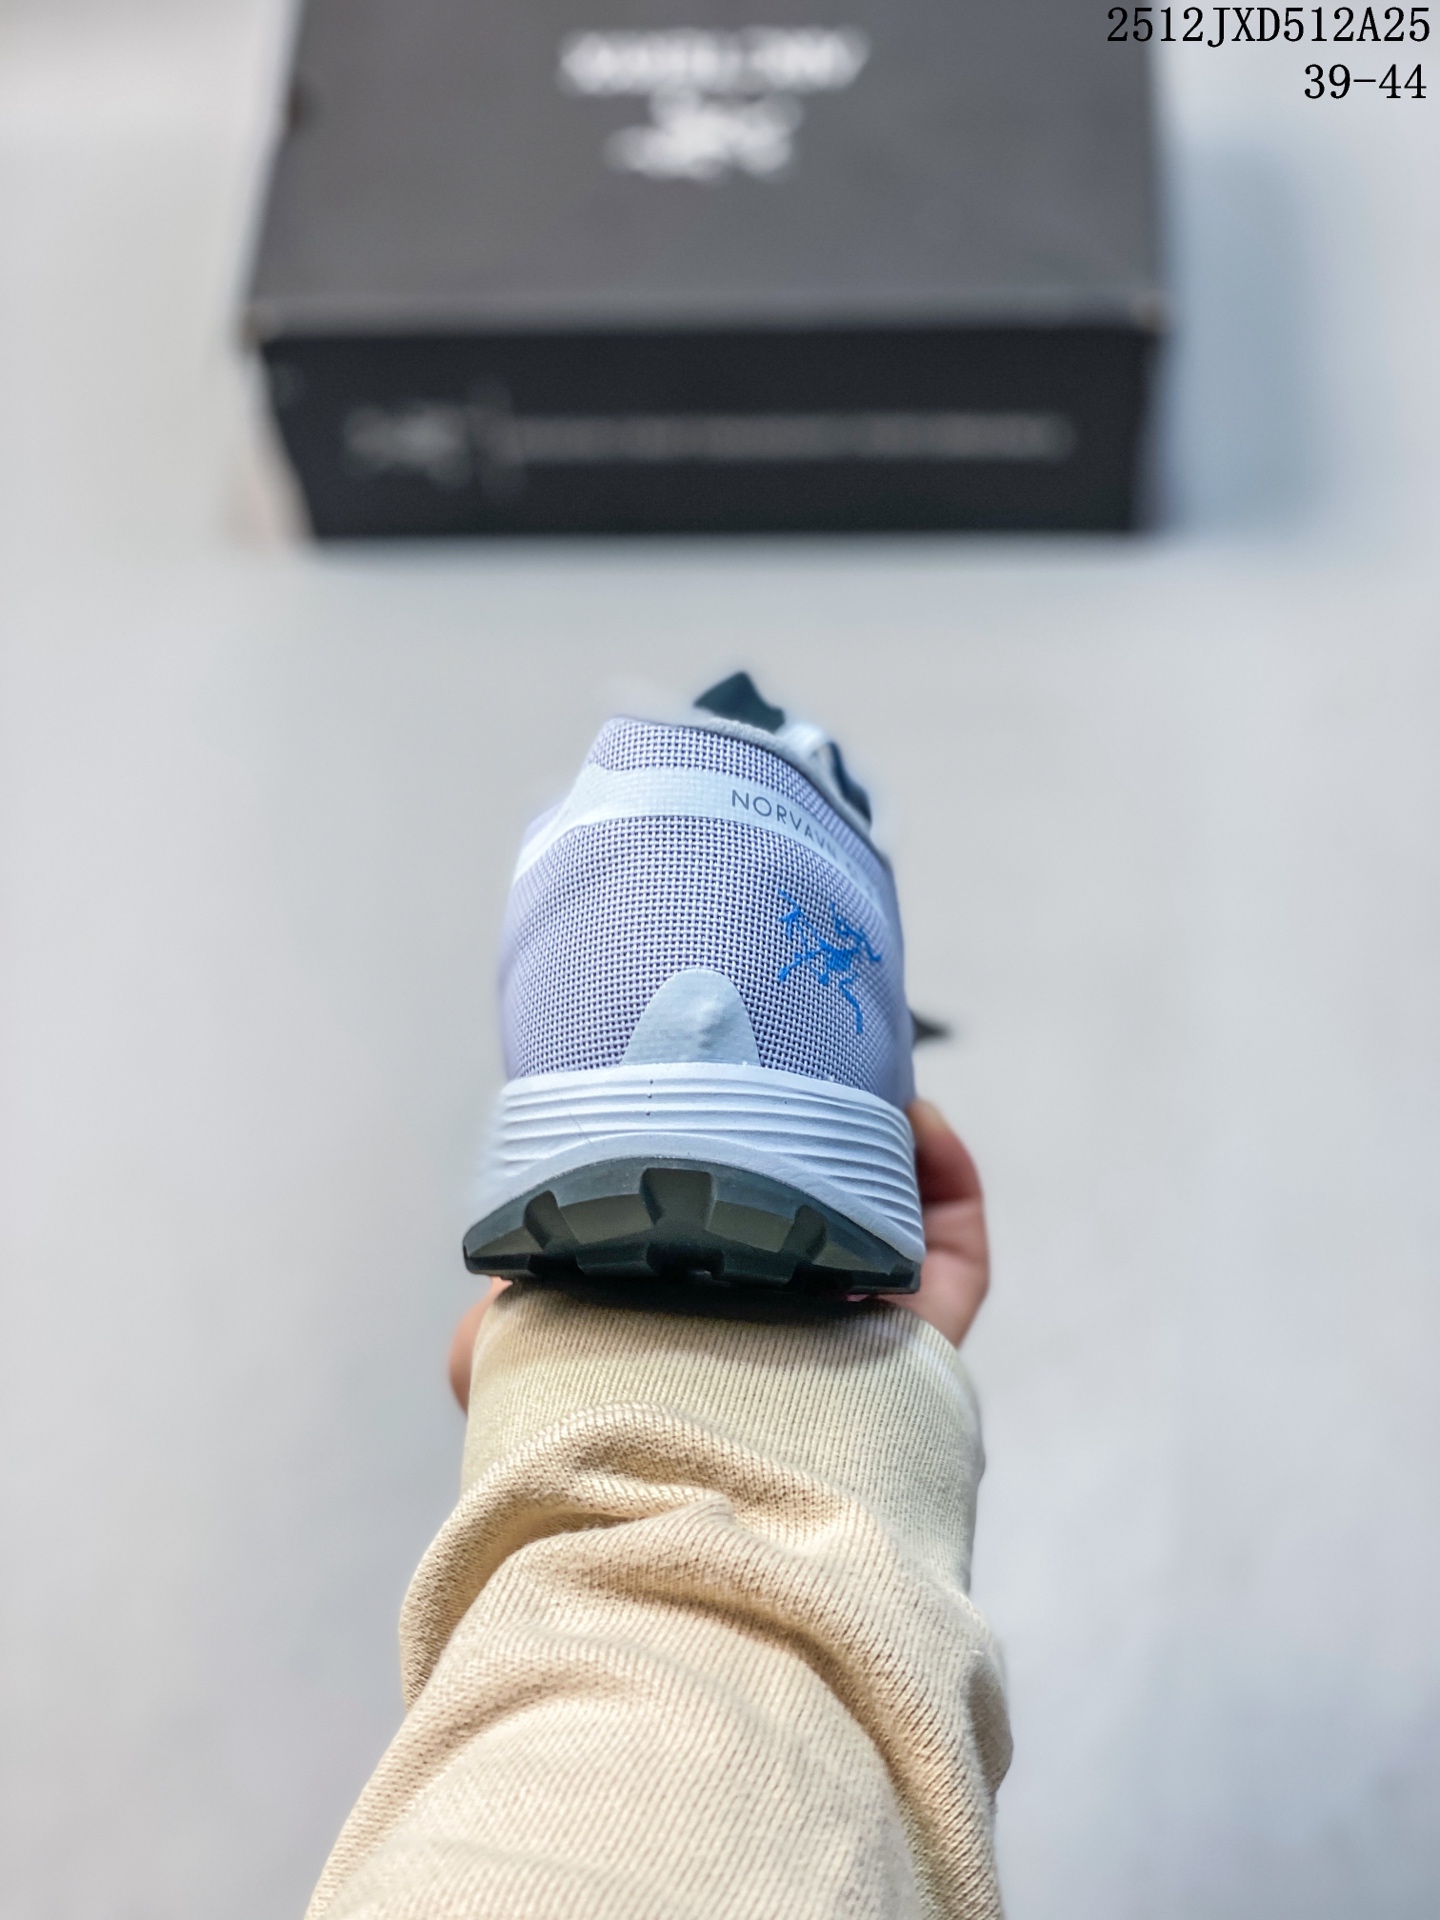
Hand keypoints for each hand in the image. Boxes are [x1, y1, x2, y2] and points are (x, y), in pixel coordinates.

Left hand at [447, 1100, 988, 1409]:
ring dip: (884, 1153)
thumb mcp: (519, 1373)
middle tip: (801, 1080)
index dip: (718, 1179)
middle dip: (812, 1154)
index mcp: (690, 1344)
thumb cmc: (606, 1449)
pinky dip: (947, 1182)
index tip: (716, 1104)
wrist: (691, 1532)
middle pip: (812, 1237)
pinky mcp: (923, 1356)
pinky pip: (956, 1262)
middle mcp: (774, 1347)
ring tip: (862, 1084)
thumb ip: (504, 1331)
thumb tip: (498, 1292)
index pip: (708, 1256)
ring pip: (890, 1236)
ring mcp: (855, 1351)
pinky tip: (917, 1119)